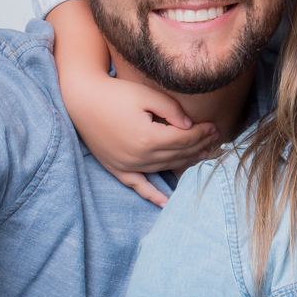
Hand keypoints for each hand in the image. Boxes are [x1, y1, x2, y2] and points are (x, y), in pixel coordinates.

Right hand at [61, 74, 216, 206]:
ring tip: (201, 155)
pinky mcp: (117, 169)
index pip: (184, 139)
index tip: (214, 126)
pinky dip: (153, 195)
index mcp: (149, 138)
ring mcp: (128, 166)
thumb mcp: (146, 94)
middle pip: (177, 154)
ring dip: (184, 163)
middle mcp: (139, 156)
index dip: (201, 133)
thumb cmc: (115, 93)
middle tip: (214, 138)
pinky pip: (138, 186)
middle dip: (198, 145)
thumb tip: (189, 126)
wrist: (82, 100)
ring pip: (164, 168)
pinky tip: (166, 203)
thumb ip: (171, 110)